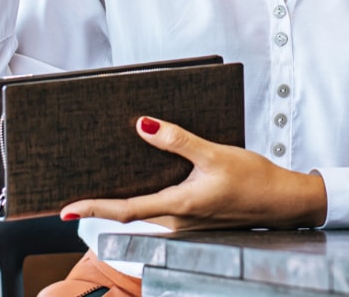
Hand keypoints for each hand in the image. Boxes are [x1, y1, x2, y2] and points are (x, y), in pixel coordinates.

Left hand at [58, 117, 327, 230]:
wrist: (283, 202)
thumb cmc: (254, 179)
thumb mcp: (214, 153)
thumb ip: (177, 140)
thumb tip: (142, 125)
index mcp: (178, 207)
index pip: (124, 210)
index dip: (92, 208)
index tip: (65, 210)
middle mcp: (178, 220)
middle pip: (129, 213)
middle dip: (101, 204)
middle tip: (75, 195)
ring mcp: (187, 222)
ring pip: (146, 212)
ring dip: (122, 201)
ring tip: (102, 185)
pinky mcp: (197, 218)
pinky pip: (162, 209)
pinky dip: (145, 198)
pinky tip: (145, 182)